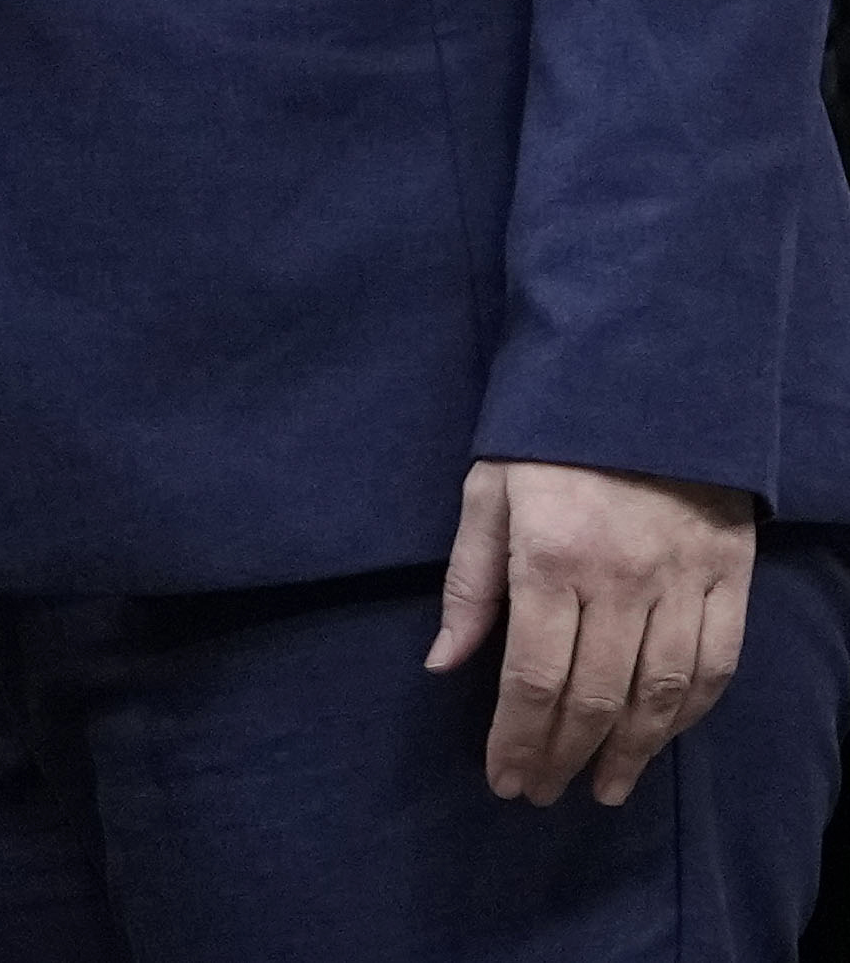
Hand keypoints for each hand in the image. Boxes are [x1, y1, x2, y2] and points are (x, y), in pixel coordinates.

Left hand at [431, 459, 758, 803]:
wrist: (642, 381)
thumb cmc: (548, 441)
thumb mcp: (486, 494)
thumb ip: (468, 584)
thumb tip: (443, 664)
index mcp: (551, 559)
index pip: (532, 676)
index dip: (516, 738)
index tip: (503, 779)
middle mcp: (621, 580)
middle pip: (594, 697)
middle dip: (563, 755)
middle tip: (541, 793)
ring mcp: (683, 581)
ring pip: (661, 693)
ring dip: (631, 753)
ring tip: (602, 788)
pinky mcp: (729, 577)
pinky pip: (716, 664)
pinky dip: (689, 713)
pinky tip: (661, 739)